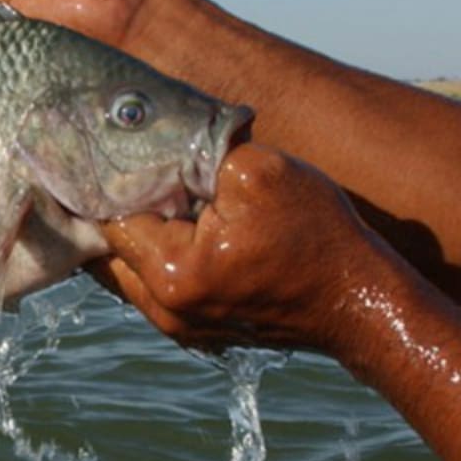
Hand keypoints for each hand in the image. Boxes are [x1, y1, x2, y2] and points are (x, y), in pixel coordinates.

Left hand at [85, 143, 400, 355]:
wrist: (360, 302)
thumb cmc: (316, 234)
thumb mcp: (257, 171)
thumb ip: (193, 149)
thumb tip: (148, 132)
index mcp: (172, 271)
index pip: (106, 214)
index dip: (104, 176)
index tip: (100, 145)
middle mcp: (164, 308)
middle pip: (106, 247)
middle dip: (108, 204)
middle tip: (108, 164)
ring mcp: (178, 325)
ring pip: (124, 267)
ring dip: (129, 229)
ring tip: (138, 188)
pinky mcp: (193, 328)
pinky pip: (149, 283)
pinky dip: (150, 251)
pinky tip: (166, 217)